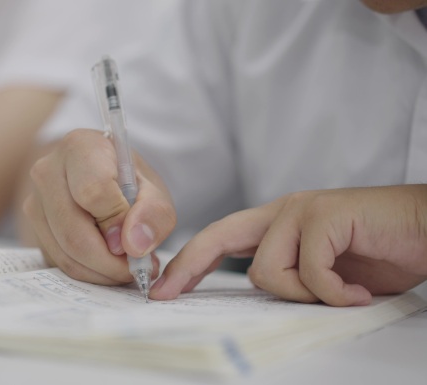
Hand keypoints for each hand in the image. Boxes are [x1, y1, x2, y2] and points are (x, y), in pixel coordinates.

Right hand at [23, 128, 175, 284]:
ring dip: (101, 272)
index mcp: (79, 148)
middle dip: (111, 262)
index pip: (93, 191)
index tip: (136, 240)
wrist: (95, 178)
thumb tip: (134, 245)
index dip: (118, 223)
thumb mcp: (153, 189)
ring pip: (65, 254)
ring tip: (127, 268)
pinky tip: (108, 266)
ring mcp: (33, 202)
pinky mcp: (32, 229)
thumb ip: (153, 213)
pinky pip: (59, 263)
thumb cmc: (126, 181)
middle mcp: (47, 172)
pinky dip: (88, 273)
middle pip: (74, 233)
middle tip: (137, 268)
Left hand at [151, 185, 426, 305]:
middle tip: (167, 294)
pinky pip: (308, 272)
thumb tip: (257, 295)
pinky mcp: (325, 215)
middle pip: (217, 236)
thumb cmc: (381, 252)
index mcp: (278, 224)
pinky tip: (356, 293)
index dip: (190, 263)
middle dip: (188, 267)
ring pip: (265, 270)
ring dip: (302, 294)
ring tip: (340, 294)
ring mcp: (302, 210)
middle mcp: (283, 212)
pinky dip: (333, 293)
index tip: (165, 290)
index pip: (220, 239)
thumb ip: (291, 277)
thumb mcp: (324, 274)